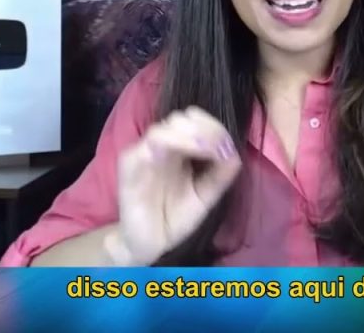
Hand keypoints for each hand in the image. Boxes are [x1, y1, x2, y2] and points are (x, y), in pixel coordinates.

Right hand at [110, 106, 240, 265]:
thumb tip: (234, 152)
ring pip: (163, 128)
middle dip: (205, 128)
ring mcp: (143, 153)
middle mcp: (161, 146)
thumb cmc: (175, 216)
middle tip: (219, 147)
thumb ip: (221, 175)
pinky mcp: (129, 167)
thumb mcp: (205, 196)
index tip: (227, 146)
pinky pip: (144, 148)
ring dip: (189, 134)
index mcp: (180, 148)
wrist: (151, 244)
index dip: (214, 126)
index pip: (195, 120)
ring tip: (207, 149)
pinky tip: (182, 156)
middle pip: (181, 118)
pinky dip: (167, 146)